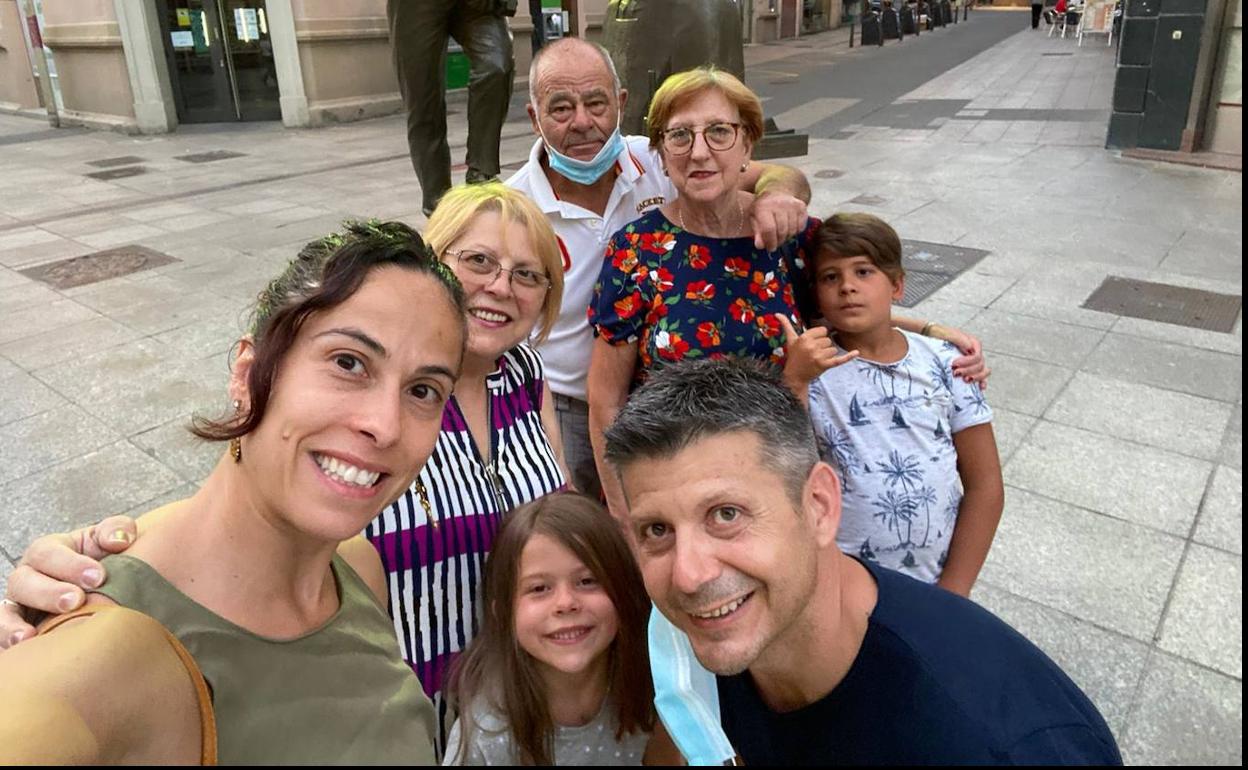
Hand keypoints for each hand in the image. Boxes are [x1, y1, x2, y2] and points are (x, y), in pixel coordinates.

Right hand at [0, 515, 137, 648]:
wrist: (104, 589)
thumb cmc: (104, 561)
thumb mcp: (109, 541)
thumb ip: (116, 530)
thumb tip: (120, 539)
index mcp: (48, 551)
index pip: (48, 553)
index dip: (71, 565)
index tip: (98, 577)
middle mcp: (29, 576)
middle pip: (24, 582)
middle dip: (49, 592)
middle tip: (75, 601)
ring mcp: (20, 604)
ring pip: (7, 612)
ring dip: (15, 624)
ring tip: (31, 634)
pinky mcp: (18, 629)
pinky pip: (4, 635)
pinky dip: (8, 641)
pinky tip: (23, 647)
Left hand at [748, 191, 806, 250]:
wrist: (777, 192)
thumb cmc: (763, 208)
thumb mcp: (754, 218)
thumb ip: (757, 232)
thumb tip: (761, 246)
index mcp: (764, 207)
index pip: (769, 229)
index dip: (770, 242)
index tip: (770, 248)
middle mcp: (779, 204)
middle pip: (782, 231)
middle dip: (778, 242)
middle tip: (775, 244)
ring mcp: (792, 205)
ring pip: (792, 230)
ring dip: (786, 237)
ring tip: (781, 236)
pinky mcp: (802, 207)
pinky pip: (801, 227)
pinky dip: (795, 232)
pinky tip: (789, 228)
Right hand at [778, 314, 859, 387]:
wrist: (795, 376)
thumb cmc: (793, 357)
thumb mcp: (790, 340)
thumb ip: (786, 325)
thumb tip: (777, 313)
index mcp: (804, 338)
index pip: (822, 330)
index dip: (819, 337)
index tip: (812, 343)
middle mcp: (811, 346)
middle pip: (828, 340)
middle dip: (823, 346)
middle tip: (813, 353)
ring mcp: (818, 356)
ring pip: (833, 349)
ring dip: (828, 354)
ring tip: (817, 359)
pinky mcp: (825, 365)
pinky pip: (839, 359)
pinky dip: (848, 356)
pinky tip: (856, 352)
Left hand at [930, 324, 989, 388]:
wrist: (931, 337)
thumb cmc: (940, 334)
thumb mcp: (948, 334)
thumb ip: (960, 339)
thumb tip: (969, 348)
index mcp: (973, 344)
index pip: (977, 356)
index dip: (967, 362)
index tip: (954, 364)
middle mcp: (975, 353)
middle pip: (980, 365)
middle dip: (968, 370)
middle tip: (955, 373)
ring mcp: (973, 362)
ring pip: (983, 371)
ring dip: (976, 377)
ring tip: (965, 380)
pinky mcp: (969, 369)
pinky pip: (980, 377)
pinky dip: (981, 382)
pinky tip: (980, 387)